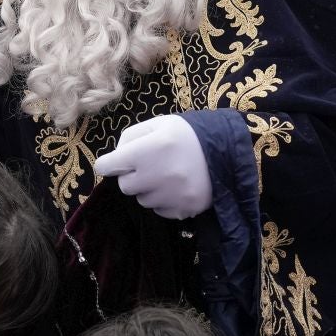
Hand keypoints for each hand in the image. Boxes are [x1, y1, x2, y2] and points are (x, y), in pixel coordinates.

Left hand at [94, 114, 212, 219]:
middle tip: (148, 166)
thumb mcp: (157, 124)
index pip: (107, 166)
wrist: (228, 150)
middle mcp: (155, 177)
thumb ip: (130, 137)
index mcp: (145, 152)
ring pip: (143, 200)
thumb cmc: (187, 133)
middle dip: (131, 177)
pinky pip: (161, 210)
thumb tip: (115, 156)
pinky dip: (164, 201)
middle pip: (124, 186)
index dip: (109, 163)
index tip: (114, 163)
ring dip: (148, 190)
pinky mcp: (184, 209)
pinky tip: (177, 186)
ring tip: (166, 175)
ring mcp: (170, 196)